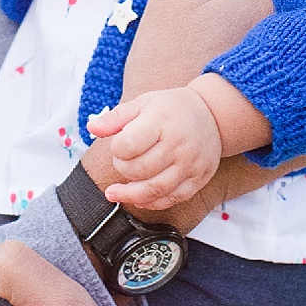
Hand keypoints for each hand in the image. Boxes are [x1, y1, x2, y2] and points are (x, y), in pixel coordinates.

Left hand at [87, 89, 221, 208]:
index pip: (129, 145)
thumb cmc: (172, 109)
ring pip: (156, 189)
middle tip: (122, 162)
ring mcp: (190, 164)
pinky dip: (152, 203)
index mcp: (161, 121)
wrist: (212, 115)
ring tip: (115, 193)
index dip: (117, 149)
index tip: (118, 146)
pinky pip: (173, 198)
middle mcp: (178, 144)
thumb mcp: (143, 103)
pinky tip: (139, 198)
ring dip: (131, 195)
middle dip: (122, 170)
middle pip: (140, 170)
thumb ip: (115, 118)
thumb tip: (92, 128)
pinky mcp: (198, 179)